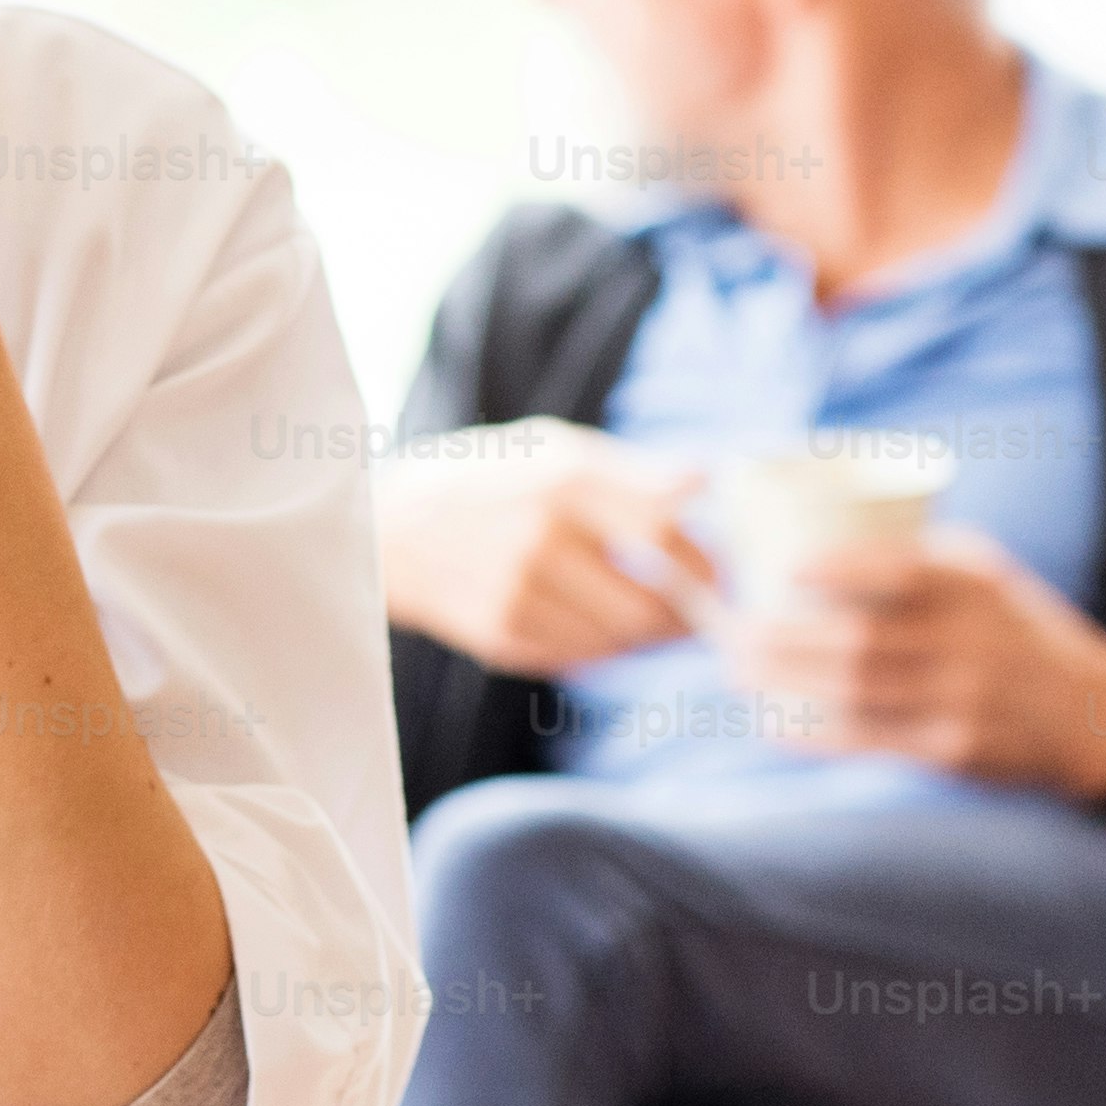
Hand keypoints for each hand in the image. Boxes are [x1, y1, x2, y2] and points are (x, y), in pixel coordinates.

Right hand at [374, 421, 714, 675]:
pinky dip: (601, 647)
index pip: (666, 529)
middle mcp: (541, 536)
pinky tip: (595, 624)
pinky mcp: (500, 636)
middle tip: (700, 610)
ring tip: (654, 618)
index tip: (720, 567)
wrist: (385, 529)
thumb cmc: (485, 479)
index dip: (706, 557)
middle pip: (652, 602)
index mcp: (562, 478)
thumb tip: (706, 478)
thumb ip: (629, 469)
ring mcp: (517, 592)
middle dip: (687, 613)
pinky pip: (581, 657)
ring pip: (621, 639)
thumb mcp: (550, 448)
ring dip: (648, 635)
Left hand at [716, 525, 1105, 799]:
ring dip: (784, 686)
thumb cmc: (1014, 628)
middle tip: (731, 632)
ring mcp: (963, 698)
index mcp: (974, 583)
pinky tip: (773, 723)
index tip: (783, 569)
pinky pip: (870, 741)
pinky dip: (815, 733)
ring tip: (737, 672)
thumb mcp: (984, 575)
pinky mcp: (954, 749)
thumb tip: (803, 539)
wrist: (1088, 712)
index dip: (839, 569)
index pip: (902, 570)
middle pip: (859, 640)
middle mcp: (971, 640)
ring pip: (855, 693)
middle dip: (782, 639)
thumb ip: (913, 557)